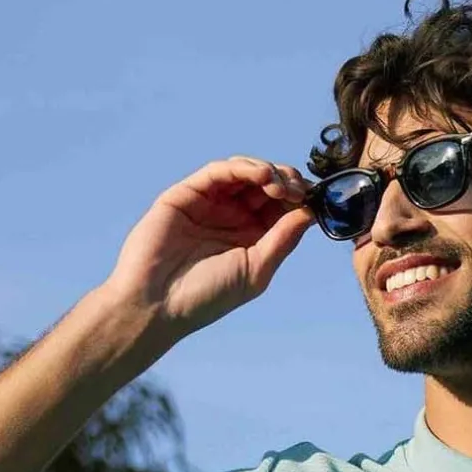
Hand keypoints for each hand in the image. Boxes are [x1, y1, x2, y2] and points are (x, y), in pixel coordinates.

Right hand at [108, 157, 312, 338]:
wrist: (156, 304)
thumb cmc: (206, 296)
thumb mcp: (256, 270)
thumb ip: (282, 239)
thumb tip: (310, 213)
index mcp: (251, 238)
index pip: (281, 208)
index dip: (299, 198)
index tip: (314, 199)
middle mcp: (231, 217)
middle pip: (266, 185)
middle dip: (287, 181)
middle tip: (298, 190)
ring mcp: (209, 204)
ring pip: (244, 173)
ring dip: (268, 172)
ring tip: (280, 185)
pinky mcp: (187, 193)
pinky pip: (218, 172)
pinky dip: (242, 168)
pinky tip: (261, 176)